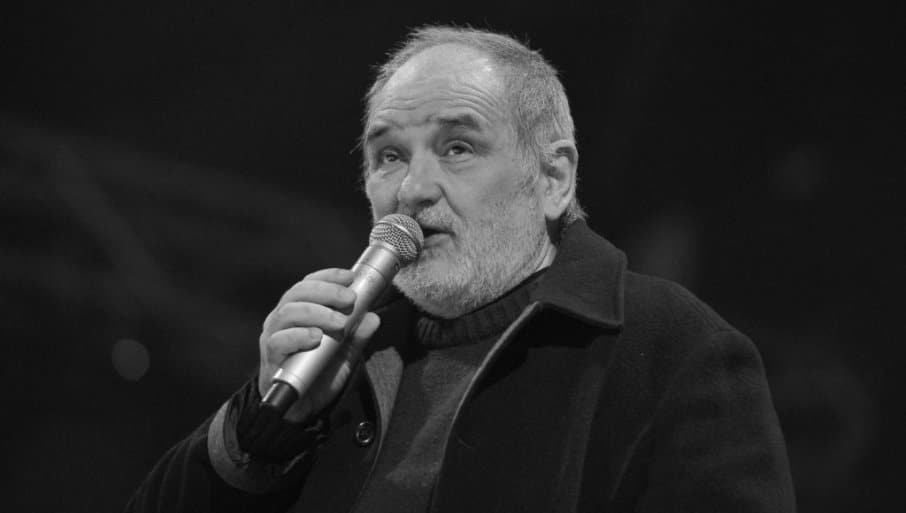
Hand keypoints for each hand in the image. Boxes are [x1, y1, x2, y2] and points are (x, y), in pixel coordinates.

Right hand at [258, 268, 380, 422]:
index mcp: (298, 311)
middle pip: (298, 293)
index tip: (350, 277)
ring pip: (288, 312)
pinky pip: (279, 341)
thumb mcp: (344, 354)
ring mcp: (273, 337)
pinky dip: (299, 335)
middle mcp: (282, 319)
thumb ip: (357, 336)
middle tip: (349, 299)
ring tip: (339, 322)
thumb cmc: (317, 375)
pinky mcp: (270, 358)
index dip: (328, 276)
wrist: (299, 409)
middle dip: (326, 291)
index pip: (309, 284)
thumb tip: (372, 317)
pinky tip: (315, 337)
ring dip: (316, 312)